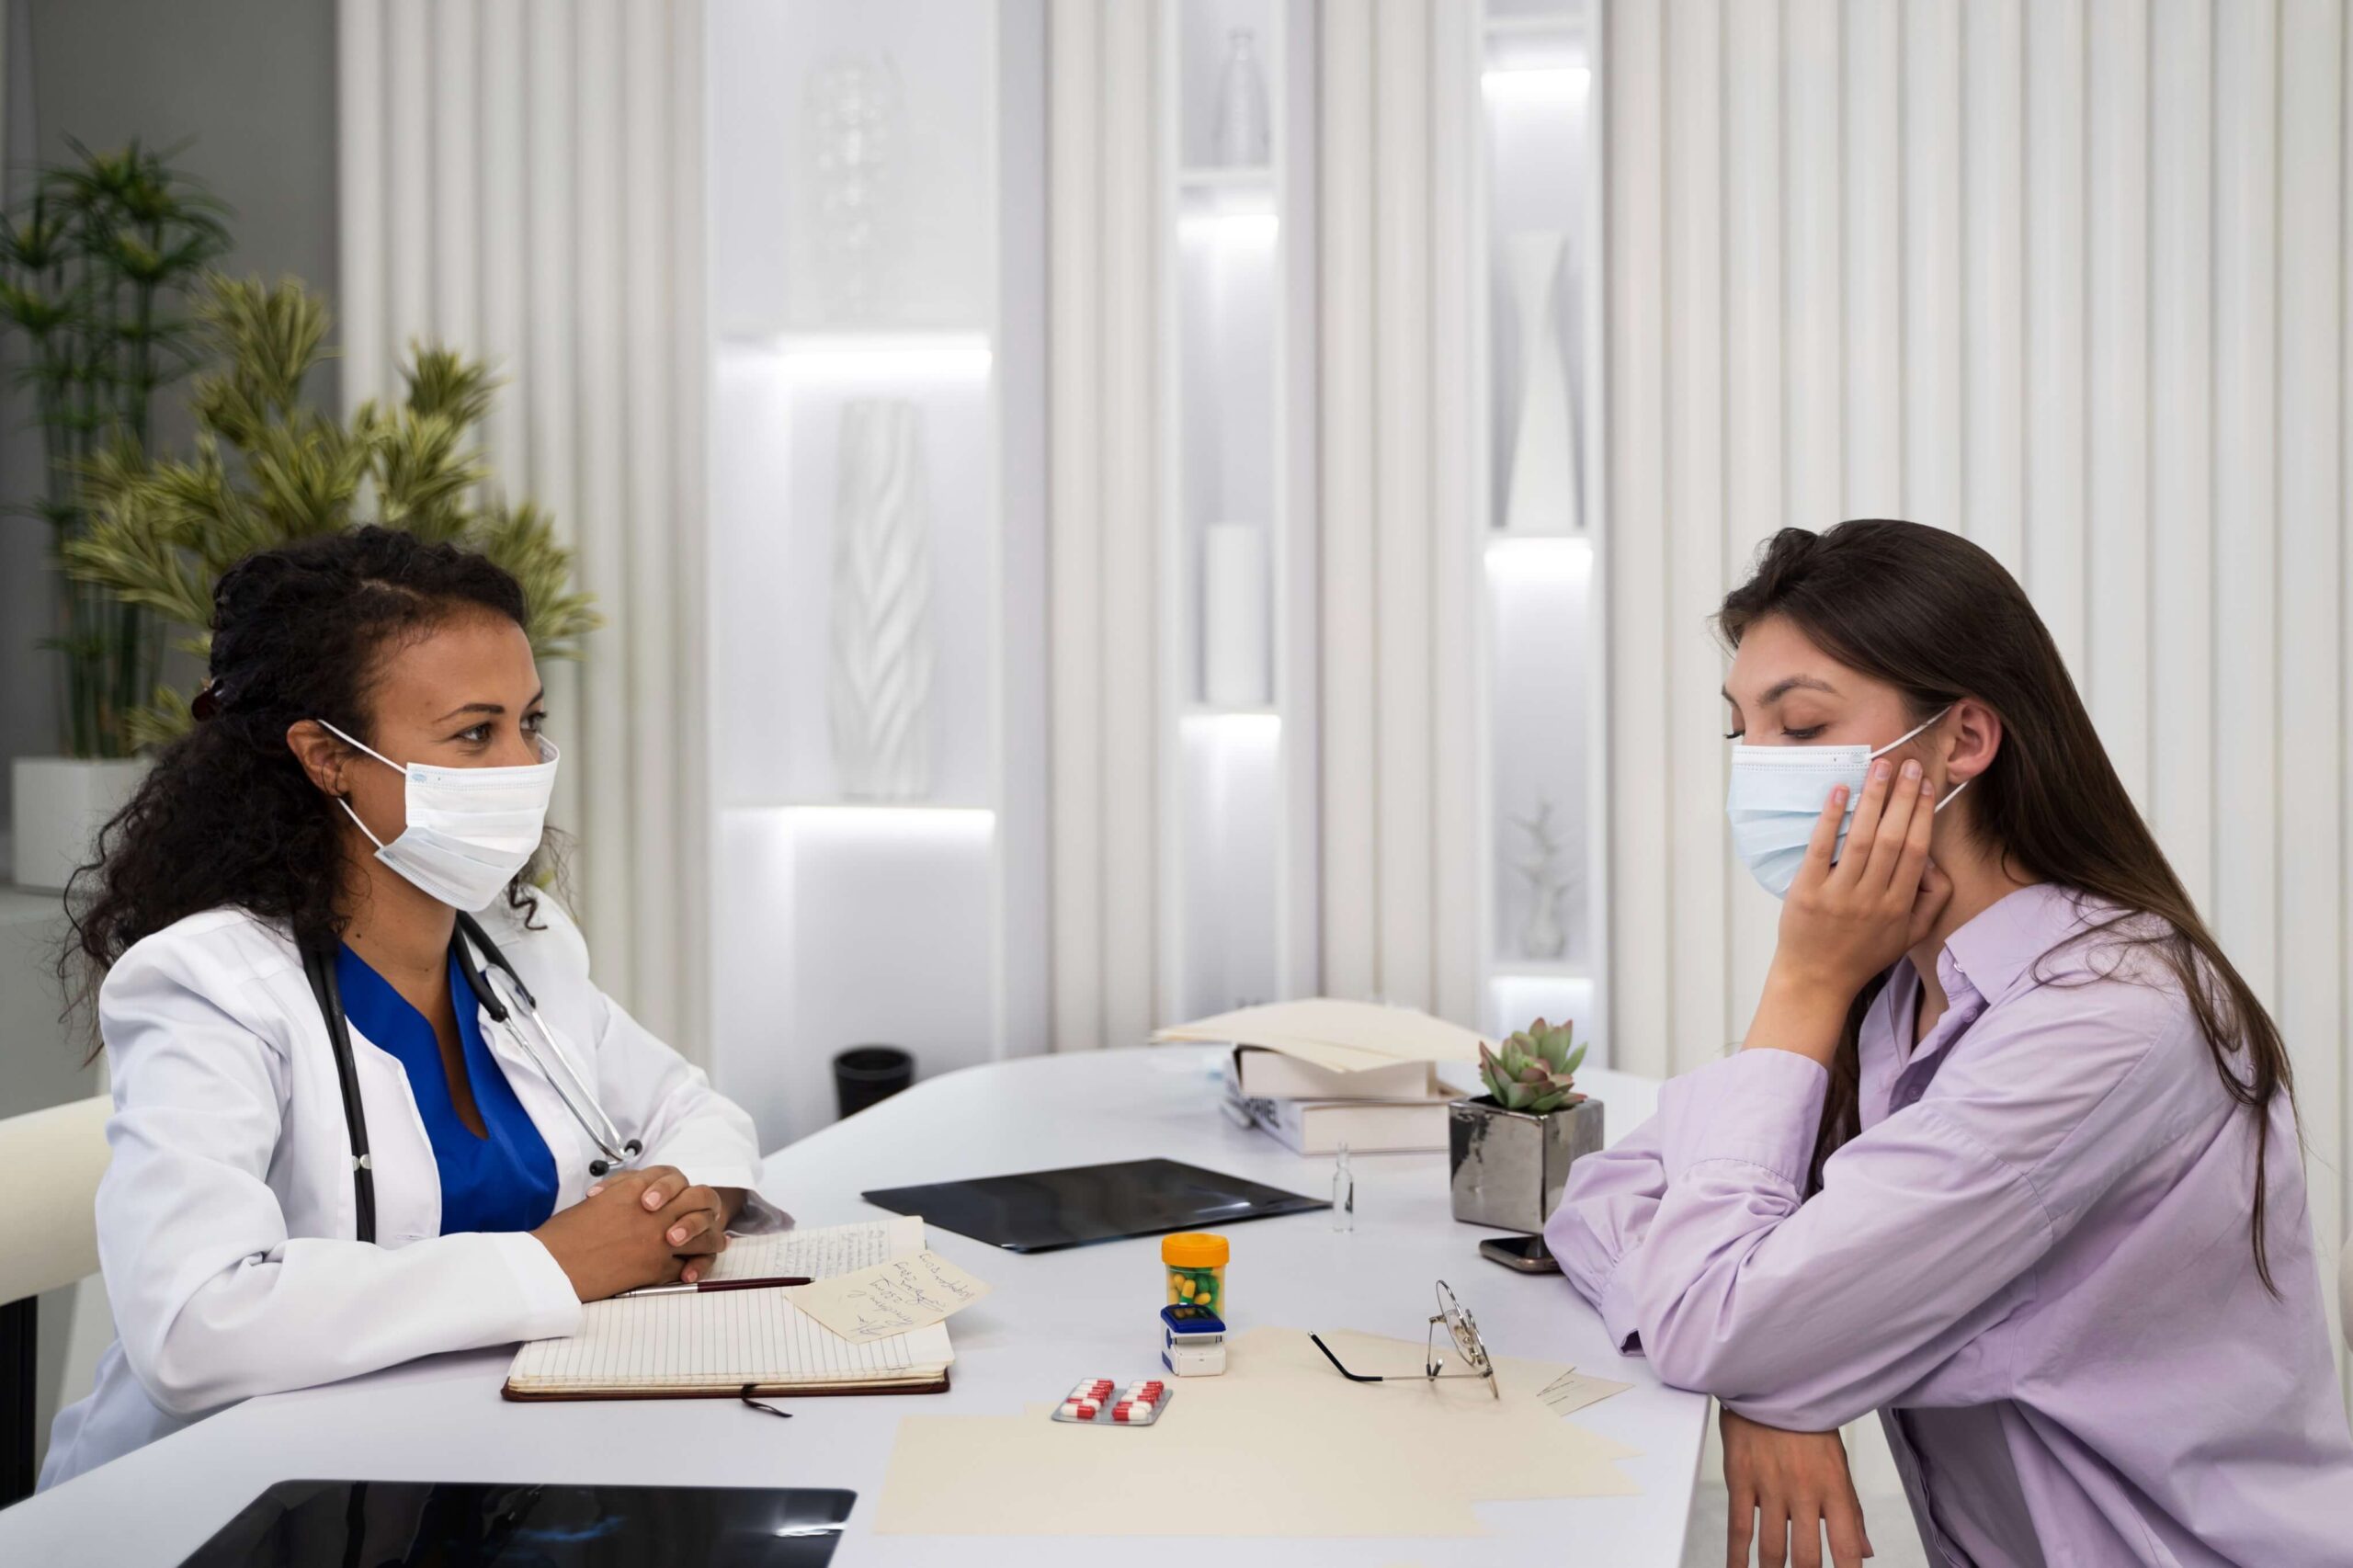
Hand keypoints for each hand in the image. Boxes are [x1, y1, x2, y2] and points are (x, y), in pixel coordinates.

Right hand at [531, 1165, 729, 1299]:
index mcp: (636, 1188)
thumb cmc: (565, 1234)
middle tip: (710, 1215)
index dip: (680, 1187)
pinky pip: (686, 1264)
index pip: (673, 1177)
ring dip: (711, 1238)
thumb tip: (639, 1198)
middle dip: (707, 1206)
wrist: (552, 1264)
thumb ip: (625, 1193)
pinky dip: (693, 1266)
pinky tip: (695, 1268)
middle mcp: (654, 1211)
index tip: (682, 1196)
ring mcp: (658, 1239)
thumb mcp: (599, 1200)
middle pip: (699, 1199)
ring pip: (702, 1234)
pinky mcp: (656, 1267)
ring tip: (716, 1242)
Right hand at [1721, 1407, 1873, 1567]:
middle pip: (1807, 1557)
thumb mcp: (1838, 1464)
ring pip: (1772, 1549)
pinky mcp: (1741, 1479)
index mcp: (1834, 1487)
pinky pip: (1739, 1527)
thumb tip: (1864, 1551)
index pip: (1847, 1547)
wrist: (1770, 1382)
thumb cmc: (1806, 1423)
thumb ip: (1851, 1511)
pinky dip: (1737, 1556)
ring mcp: (1770, 1486)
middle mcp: (1804, 1491)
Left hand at [1773, 756, 1952, 1000]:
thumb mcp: (1910, 935)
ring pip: (1861, 839)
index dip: (1921, 813)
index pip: (1915, 849)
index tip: (1925, 784)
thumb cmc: (1863, 954)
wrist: (1816, 980)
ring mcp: (1838, 895)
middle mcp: (1872, 898)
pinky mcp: (1807, 892)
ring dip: (1872, 800)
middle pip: (1892, 838)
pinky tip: (1839, 791)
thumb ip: (1931, 900)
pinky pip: (1821, 849)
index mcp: (1898, 905)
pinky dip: (1831, 819)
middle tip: (1906, 763)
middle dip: (1902, 797)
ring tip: (1878, 767)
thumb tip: (1933, 861)